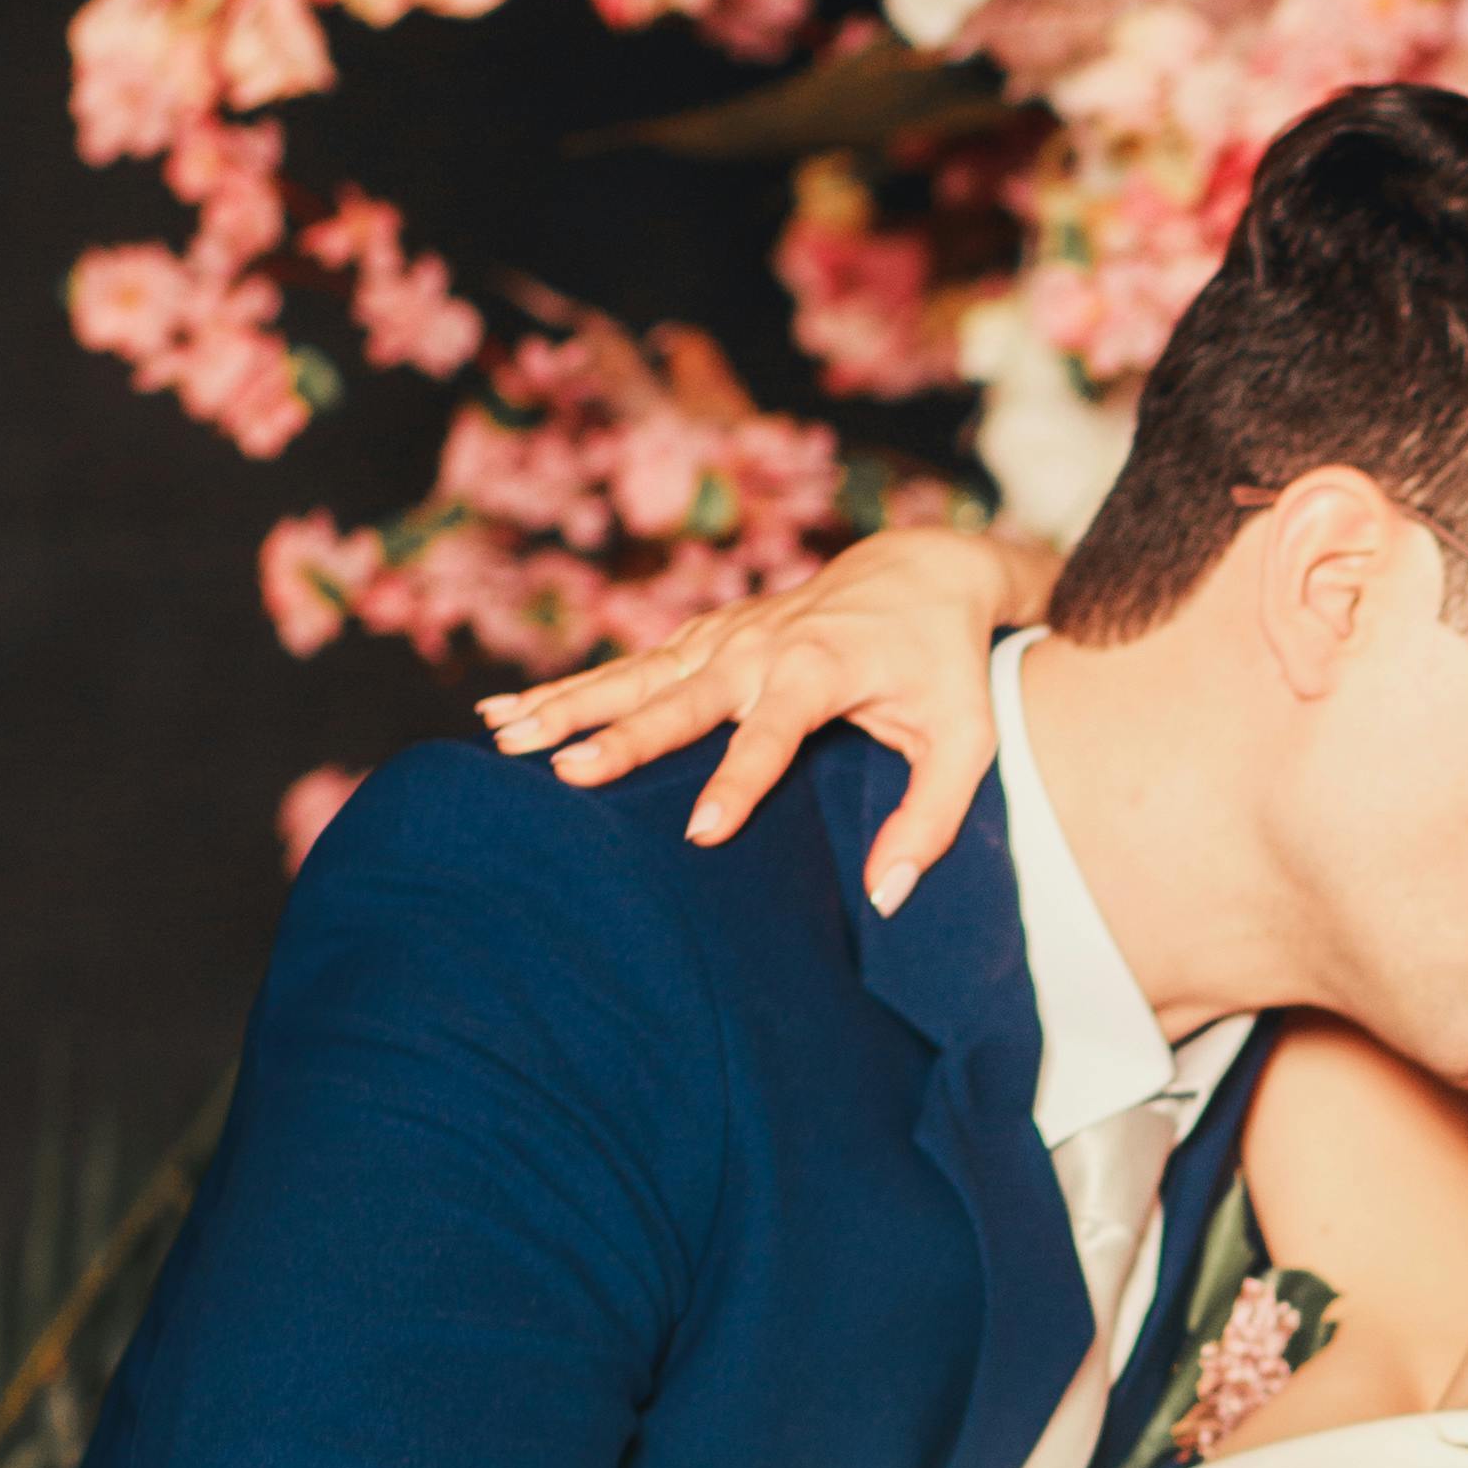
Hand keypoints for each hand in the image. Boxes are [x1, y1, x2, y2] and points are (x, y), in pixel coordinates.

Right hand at [481, 518, 1053, 915]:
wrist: (919, 570)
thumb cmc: (945, 666)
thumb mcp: (966, 741)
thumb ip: (932, 819)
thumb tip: (886, 897)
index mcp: (821, 668)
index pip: (772, 734)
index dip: (738, 782)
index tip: (701, 832)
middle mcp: (760, 646)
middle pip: (679, 698)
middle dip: (620, 736)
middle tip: (564, 772)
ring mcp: (722, 637)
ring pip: (632, 677)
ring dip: (565, 706)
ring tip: (501, 738)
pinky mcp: (700, 639)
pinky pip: (625, 669)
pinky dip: (565, 689)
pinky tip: (505, 714)